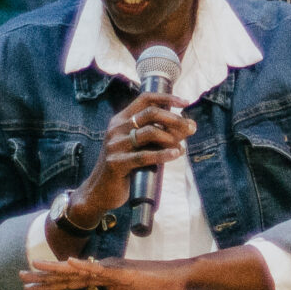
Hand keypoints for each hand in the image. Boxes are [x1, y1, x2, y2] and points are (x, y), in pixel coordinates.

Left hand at [21, 255, 192, 289]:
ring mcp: (109, 269)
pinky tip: (69, 264)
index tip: (29, 285)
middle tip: (20, 276)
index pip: (69, 282)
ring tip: (34, 266)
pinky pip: (99, 269)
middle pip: (67, 274)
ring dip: (55, 269)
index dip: (49, 284)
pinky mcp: (120, 271)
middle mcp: (100, 269)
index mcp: (100, 278)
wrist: (173, 281)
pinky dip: (84, 266)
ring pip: (77, 269)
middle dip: (43, 276)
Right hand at [72, 93, 196, 224]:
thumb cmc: (125, 167)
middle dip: (175, 119)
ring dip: (171, 138)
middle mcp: (116, 128)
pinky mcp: (116, 162)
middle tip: (191, 128)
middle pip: (151, 113)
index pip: (145, 99)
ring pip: (150, 132)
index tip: (185, 102)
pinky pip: (144, 156)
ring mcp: (115, 145)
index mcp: (121, 120)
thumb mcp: (139, 146)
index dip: (167, 98)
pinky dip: (163, 154)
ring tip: (181, 147)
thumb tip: (189, 127)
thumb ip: (158, 135)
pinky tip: (176, 154)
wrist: (100, 191)